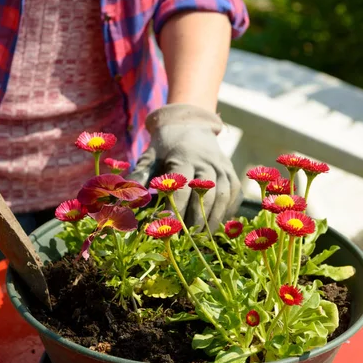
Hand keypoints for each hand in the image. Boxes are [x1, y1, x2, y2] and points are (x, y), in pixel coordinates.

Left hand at [129, 104, 241, 230]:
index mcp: (183, 156)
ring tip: (202, 238)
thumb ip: (140, 178)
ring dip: (214, 218)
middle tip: (187, 239)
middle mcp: (206, 160)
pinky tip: (216, 225)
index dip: (176, 208)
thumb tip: (128, 201)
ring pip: (224, 194)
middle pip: (206, 193)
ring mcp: (222, 165)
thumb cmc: (164, 147)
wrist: (188, 124)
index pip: (182, 187)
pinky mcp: (231, 170)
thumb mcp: (149, 157)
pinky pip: (234, 193)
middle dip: (197, 219)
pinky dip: (227, 211)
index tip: (168, 227)